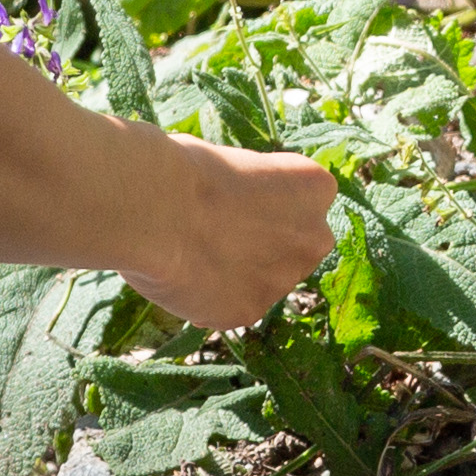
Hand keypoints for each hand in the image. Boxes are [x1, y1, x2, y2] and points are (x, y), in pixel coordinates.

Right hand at [129, 139, 340, 336]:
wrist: (158, 208)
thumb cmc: (189, 170)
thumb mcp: (239, 164)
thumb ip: (258, 195)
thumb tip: (244, 214)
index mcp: (317, 188)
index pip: (304, 202)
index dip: (265, 203)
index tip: (234, 199)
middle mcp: (314, 238)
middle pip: (294, 247)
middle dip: (264, 245)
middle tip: (218, 233)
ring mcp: (284, 280)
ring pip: (263, 282)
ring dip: (237, 274)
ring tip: (192, 254)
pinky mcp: (251, 312)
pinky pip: (232, 307)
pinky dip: (211, 298)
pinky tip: (183, 277)